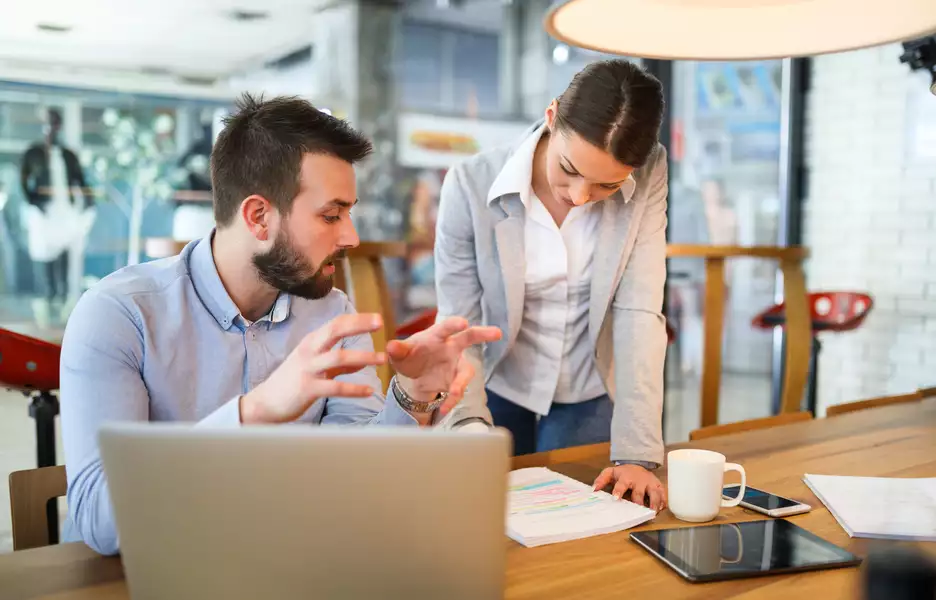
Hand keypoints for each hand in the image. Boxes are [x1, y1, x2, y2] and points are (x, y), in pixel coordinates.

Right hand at [241, 313, 386, 423]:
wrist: (265, 403)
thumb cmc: (292, 383)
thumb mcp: (315, 367)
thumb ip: (340, 365)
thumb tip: (362, 361)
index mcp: (311, 342)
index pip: (336, 323)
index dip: (357, 319)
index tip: (377, 318)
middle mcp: (309, 351)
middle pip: (336, 330)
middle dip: (359, 325)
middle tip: (380, 323)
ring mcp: (307, 369)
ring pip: (339, 357)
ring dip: (363, 356)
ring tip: (383, 359)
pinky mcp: (308, 388)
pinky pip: (335, 387)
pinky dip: (354, 388)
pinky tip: (369, 391)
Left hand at [387, 317, 500, 414]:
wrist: (415, 374)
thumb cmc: (410, 355)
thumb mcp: (400, 354)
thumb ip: (397, 350)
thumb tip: (391, 346)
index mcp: (437, 336)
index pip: (446, 327)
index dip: (455, 324)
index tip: (463, 322)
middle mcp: (451, 347)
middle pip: (470, 337)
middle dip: (484, 334)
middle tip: (497, 332)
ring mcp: (456, 364)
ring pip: (466, 371)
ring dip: (461, 383)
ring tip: (454, 394)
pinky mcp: (456, 381)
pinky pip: (458, 390)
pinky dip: (451, 400)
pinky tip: (444, 409)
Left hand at [593, 464, 666, 511]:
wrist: (638, 465)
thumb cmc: (623, 473)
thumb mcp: (610, 473)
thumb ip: (601, 480)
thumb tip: (593, 489)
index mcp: (626, 477)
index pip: (622, 484)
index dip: (619, 491)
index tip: (616, 499)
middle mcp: (639, 480)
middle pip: (639, 492)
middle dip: (639, 502)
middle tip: (638, 511)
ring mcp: (650, 483)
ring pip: (654, 494)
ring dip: (654, 503)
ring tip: (652, 512)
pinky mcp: (659, 487)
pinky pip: (663, 495)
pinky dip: (663, 502)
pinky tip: (661, 509)